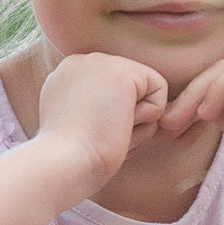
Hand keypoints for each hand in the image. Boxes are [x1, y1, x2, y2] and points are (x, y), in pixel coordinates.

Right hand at [34, 52, 170, 193]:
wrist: (63, 164)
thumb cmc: (71, 160)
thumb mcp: (77, 125)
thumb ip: (94, 108)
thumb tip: (124, 111)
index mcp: (67, 75)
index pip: (113, 93)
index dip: (110, 122)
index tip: (87, 136)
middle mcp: (83, 61)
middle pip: (131, 92)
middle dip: (124, 122)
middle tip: (98, 136)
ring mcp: (102, 61)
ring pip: (145, 93)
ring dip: (136, 125)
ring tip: (106, 132)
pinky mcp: (123, 71)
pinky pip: (160, 91)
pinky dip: (149, 118)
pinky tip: (121, 124)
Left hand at [159, 50, 223, 204]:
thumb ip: (222, 110)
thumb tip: (184, 105)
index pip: (223, 77)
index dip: (194, 98)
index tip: (170, 125)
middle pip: (221, 71)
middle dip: (190, 98)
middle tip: (167, 123)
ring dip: (198, 96)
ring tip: (179, 120)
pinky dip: (217, 92)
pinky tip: (204, 113)